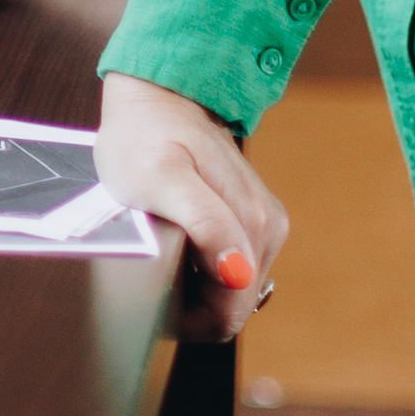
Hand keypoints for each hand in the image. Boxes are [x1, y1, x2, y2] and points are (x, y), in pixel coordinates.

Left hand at [97, 72, 287, 336]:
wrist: (158, 94)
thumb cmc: (147, 136)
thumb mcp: (161, 179)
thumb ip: (204, 224)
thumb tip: (238, 273)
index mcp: (251, 227)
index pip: (227, 315)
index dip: (187, 321)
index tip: (150, 301)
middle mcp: (267, 229)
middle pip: (231, 304)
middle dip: (190, 303)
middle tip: (147, 270)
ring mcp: (264, 224)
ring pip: (231, 288)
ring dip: (194, 285)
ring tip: (159, 251)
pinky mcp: (254, 219)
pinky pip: (230, 265)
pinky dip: (201, 266)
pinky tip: (176, 242)